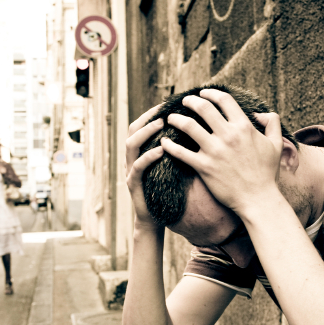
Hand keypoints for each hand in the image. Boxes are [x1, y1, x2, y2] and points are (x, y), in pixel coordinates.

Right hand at [125, 105, 164, 229]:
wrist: (154, 221)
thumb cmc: (165, 194)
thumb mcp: (170, 169)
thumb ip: (174, 152)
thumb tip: (193, 133)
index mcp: (140, 154)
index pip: (142, 126)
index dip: (151, 113)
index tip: (167, 103)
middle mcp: (132, 159)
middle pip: (133, 130)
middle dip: (147, 117)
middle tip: (163, 109)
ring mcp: (130, 171)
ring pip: (131, 145)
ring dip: (146, 132)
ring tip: (161, 123)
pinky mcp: (133, 184)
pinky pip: (138, 167)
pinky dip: (149, 156)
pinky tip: (161, 150)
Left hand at [161, 90, 283, 216]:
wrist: (258, 199)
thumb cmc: (267, 173)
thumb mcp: (276, 144)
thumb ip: (271, 123)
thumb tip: (259, 113)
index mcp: (244, 127)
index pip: (224, 100)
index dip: (212, 93)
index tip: (203, 93)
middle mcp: (227, 135)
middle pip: (203, 108)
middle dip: (190, 101)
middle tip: (184, 101)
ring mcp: (214, 151)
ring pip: (188, 126)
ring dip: (176, 119)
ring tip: (170, 118)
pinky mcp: (204, 167)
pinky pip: (181, 153)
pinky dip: (169, 146)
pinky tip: (163, 142)